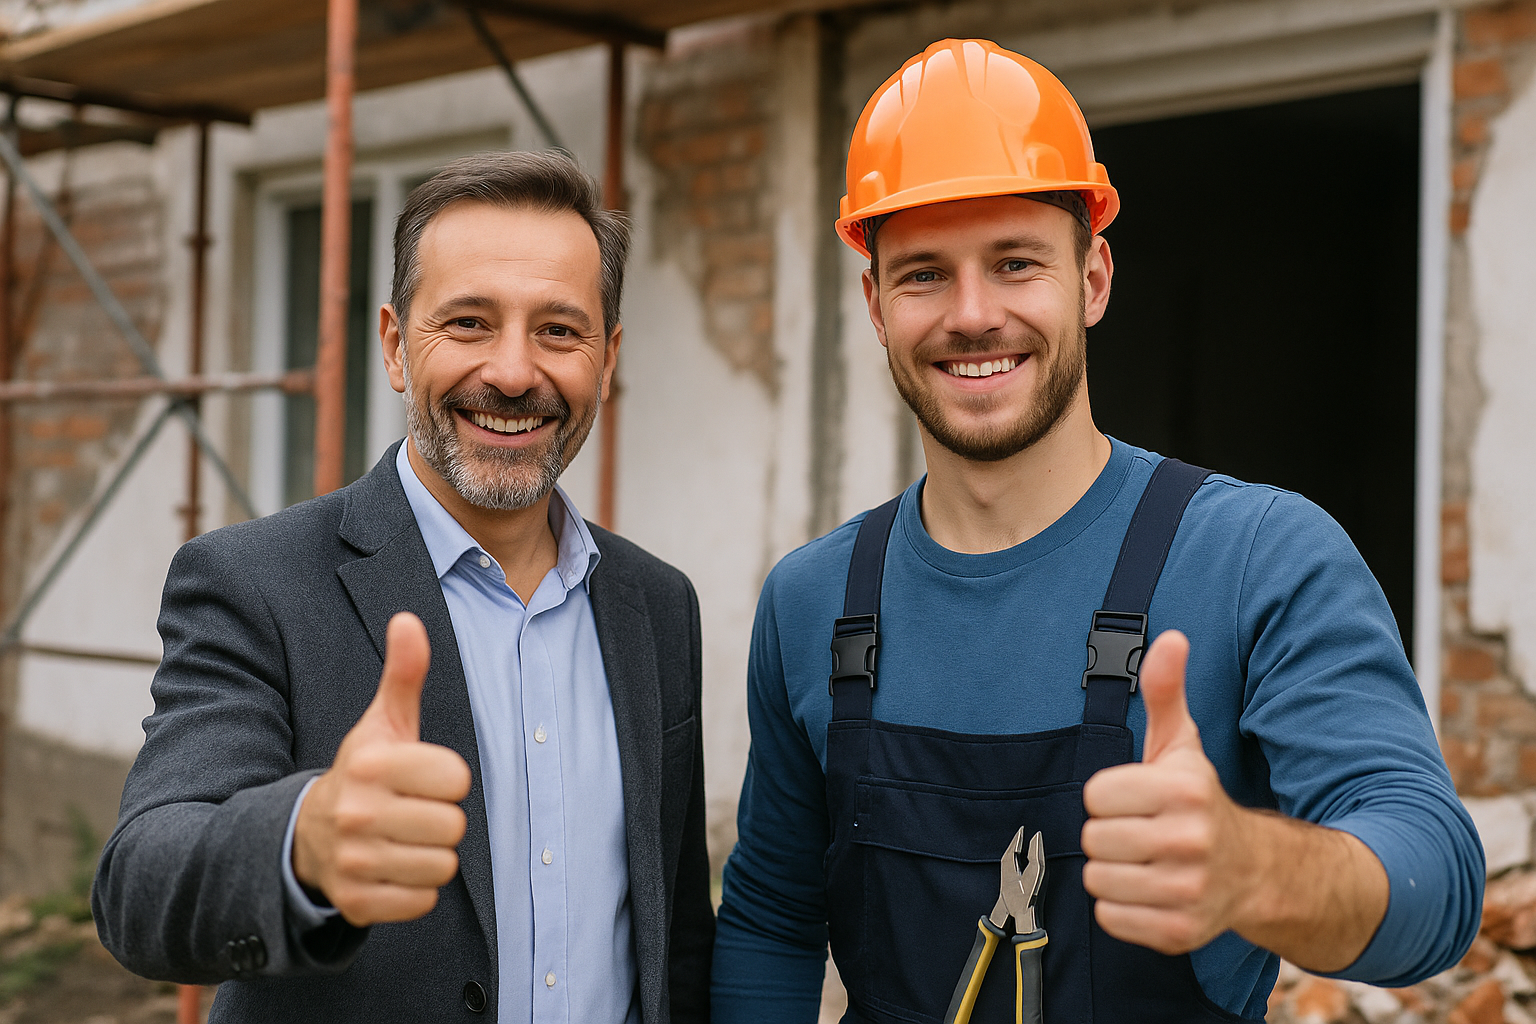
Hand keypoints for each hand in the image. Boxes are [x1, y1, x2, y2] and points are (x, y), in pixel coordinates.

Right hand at [293, 612, 471, 925]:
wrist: (305, 835)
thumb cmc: (364, 772)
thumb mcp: (382, 723)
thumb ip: (403, 673)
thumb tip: (408, 619)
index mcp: (369, 763)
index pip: (456, 779)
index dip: (447, 779)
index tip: (422, 778)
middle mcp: (356, 812)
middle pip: (453, 826)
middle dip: (441, 820)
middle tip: (412, 812)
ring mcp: (352, 860)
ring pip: (442, 867)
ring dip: (431, 856)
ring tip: (403, 840)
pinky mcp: (355, 902)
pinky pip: (422, 901)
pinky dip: (415, 890)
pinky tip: (392, 868)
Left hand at [1080, 630, 1251, 953]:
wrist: (1254, 871)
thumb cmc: (1199, 801)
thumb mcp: (1181, 744)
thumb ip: (1165, 691)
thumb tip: (1171, 637)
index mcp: (1184, 791)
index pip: (1095, 795)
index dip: (1109, 796)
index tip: (1135, 799)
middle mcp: (1190, 841)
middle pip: (1095, 839)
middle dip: (1110, 834)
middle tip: (1140, 832)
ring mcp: (1188, 891)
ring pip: (1099, 881)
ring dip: (1114, 872)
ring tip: (1144, 862)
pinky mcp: (1180, 931)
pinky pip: (1111, 918)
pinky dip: (1122, 909)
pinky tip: (1149, 891)